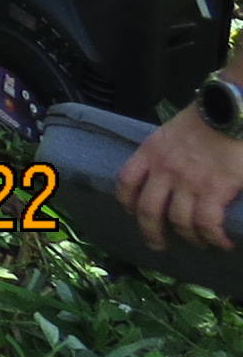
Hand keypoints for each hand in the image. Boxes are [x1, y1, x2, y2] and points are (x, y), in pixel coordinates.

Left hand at [118, 101, 242, 249]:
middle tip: (158, 245)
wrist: (228, 110)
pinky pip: (207, 224)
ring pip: (179, 222)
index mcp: (151, 152)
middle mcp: (164, 170)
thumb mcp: (172, 132)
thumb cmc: (205, 119)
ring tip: (201, 243)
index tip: (132, 212)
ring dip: (190, 238)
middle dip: (151, 233)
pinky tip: (222, 242)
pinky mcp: (214, 190)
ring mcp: (188, 182)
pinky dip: (214, 238)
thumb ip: (165, 153)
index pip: (126, 181)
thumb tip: (169, 172)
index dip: (126, 201)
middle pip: (147, 210)